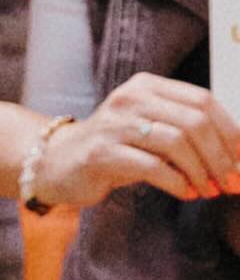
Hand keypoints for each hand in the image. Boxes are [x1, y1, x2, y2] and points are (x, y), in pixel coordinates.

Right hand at [42, 74, 239, 212]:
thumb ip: (189, 133)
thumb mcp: (152, 130)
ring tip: (208, 190)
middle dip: (220, 157)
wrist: (58, 163)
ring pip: (177, 142)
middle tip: (229, 182)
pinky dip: (178, 183)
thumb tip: (238, 159)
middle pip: (194, 122)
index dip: (231, 132)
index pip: (203, 100)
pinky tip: (185, 193)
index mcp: (146, 86)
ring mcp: (113, 124)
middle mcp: (129, 98)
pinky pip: (153, 167)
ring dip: (201, 172)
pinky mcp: (101, 153)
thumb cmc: (116, 148)